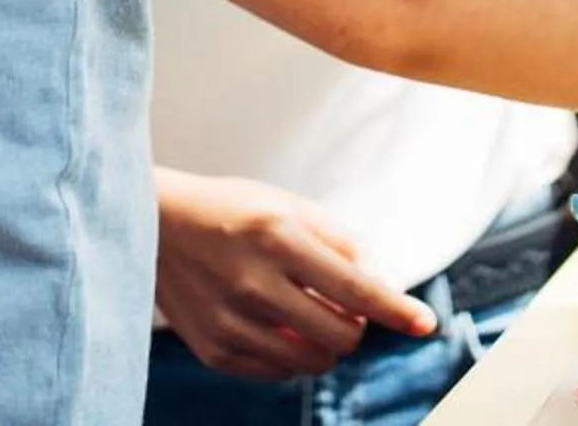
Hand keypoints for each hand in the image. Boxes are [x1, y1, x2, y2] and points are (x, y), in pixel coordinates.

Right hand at [154, 171, 437, 379]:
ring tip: (306, 313)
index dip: (396, 310)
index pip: (355, 288)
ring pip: (313, 361)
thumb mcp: (288, 205)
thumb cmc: (229, 210)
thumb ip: (342, 242)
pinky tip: (277, 325)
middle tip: (340, 304)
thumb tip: (383, 284)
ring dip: (325, 343)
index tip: (423, 323)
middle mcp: (253, 282)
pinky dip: (290, 354)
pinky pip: (278, 372)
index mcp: (278, 237)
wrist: (153, 224)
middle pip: (341, 335)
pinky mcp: (213, 349)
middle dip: (355, 325)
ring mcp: (231, 321)